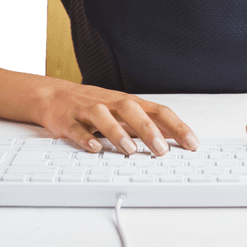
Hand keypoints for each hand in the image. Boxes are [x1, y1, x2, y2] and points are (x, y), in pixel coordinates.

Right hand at [35, 78, 198, 156]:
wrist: (54, 96)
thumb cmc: (94, 106)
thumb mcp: (123, 112)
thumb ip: (146, 123)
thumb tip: (175, 137)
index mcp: (128, 103)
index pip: (157, 111)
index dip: (176, 126)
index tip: (192, 144)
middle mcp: (110, 104)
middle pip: (131, 110)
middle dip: (148, 130)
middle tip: (162, 150)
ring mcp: (87, 111)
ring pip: (103, 117)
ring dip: (117, 132)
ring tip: (130, 150)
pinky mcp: (67, 121)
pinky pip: (77, 128)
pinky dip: (85, 138)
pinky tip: (95, 148)